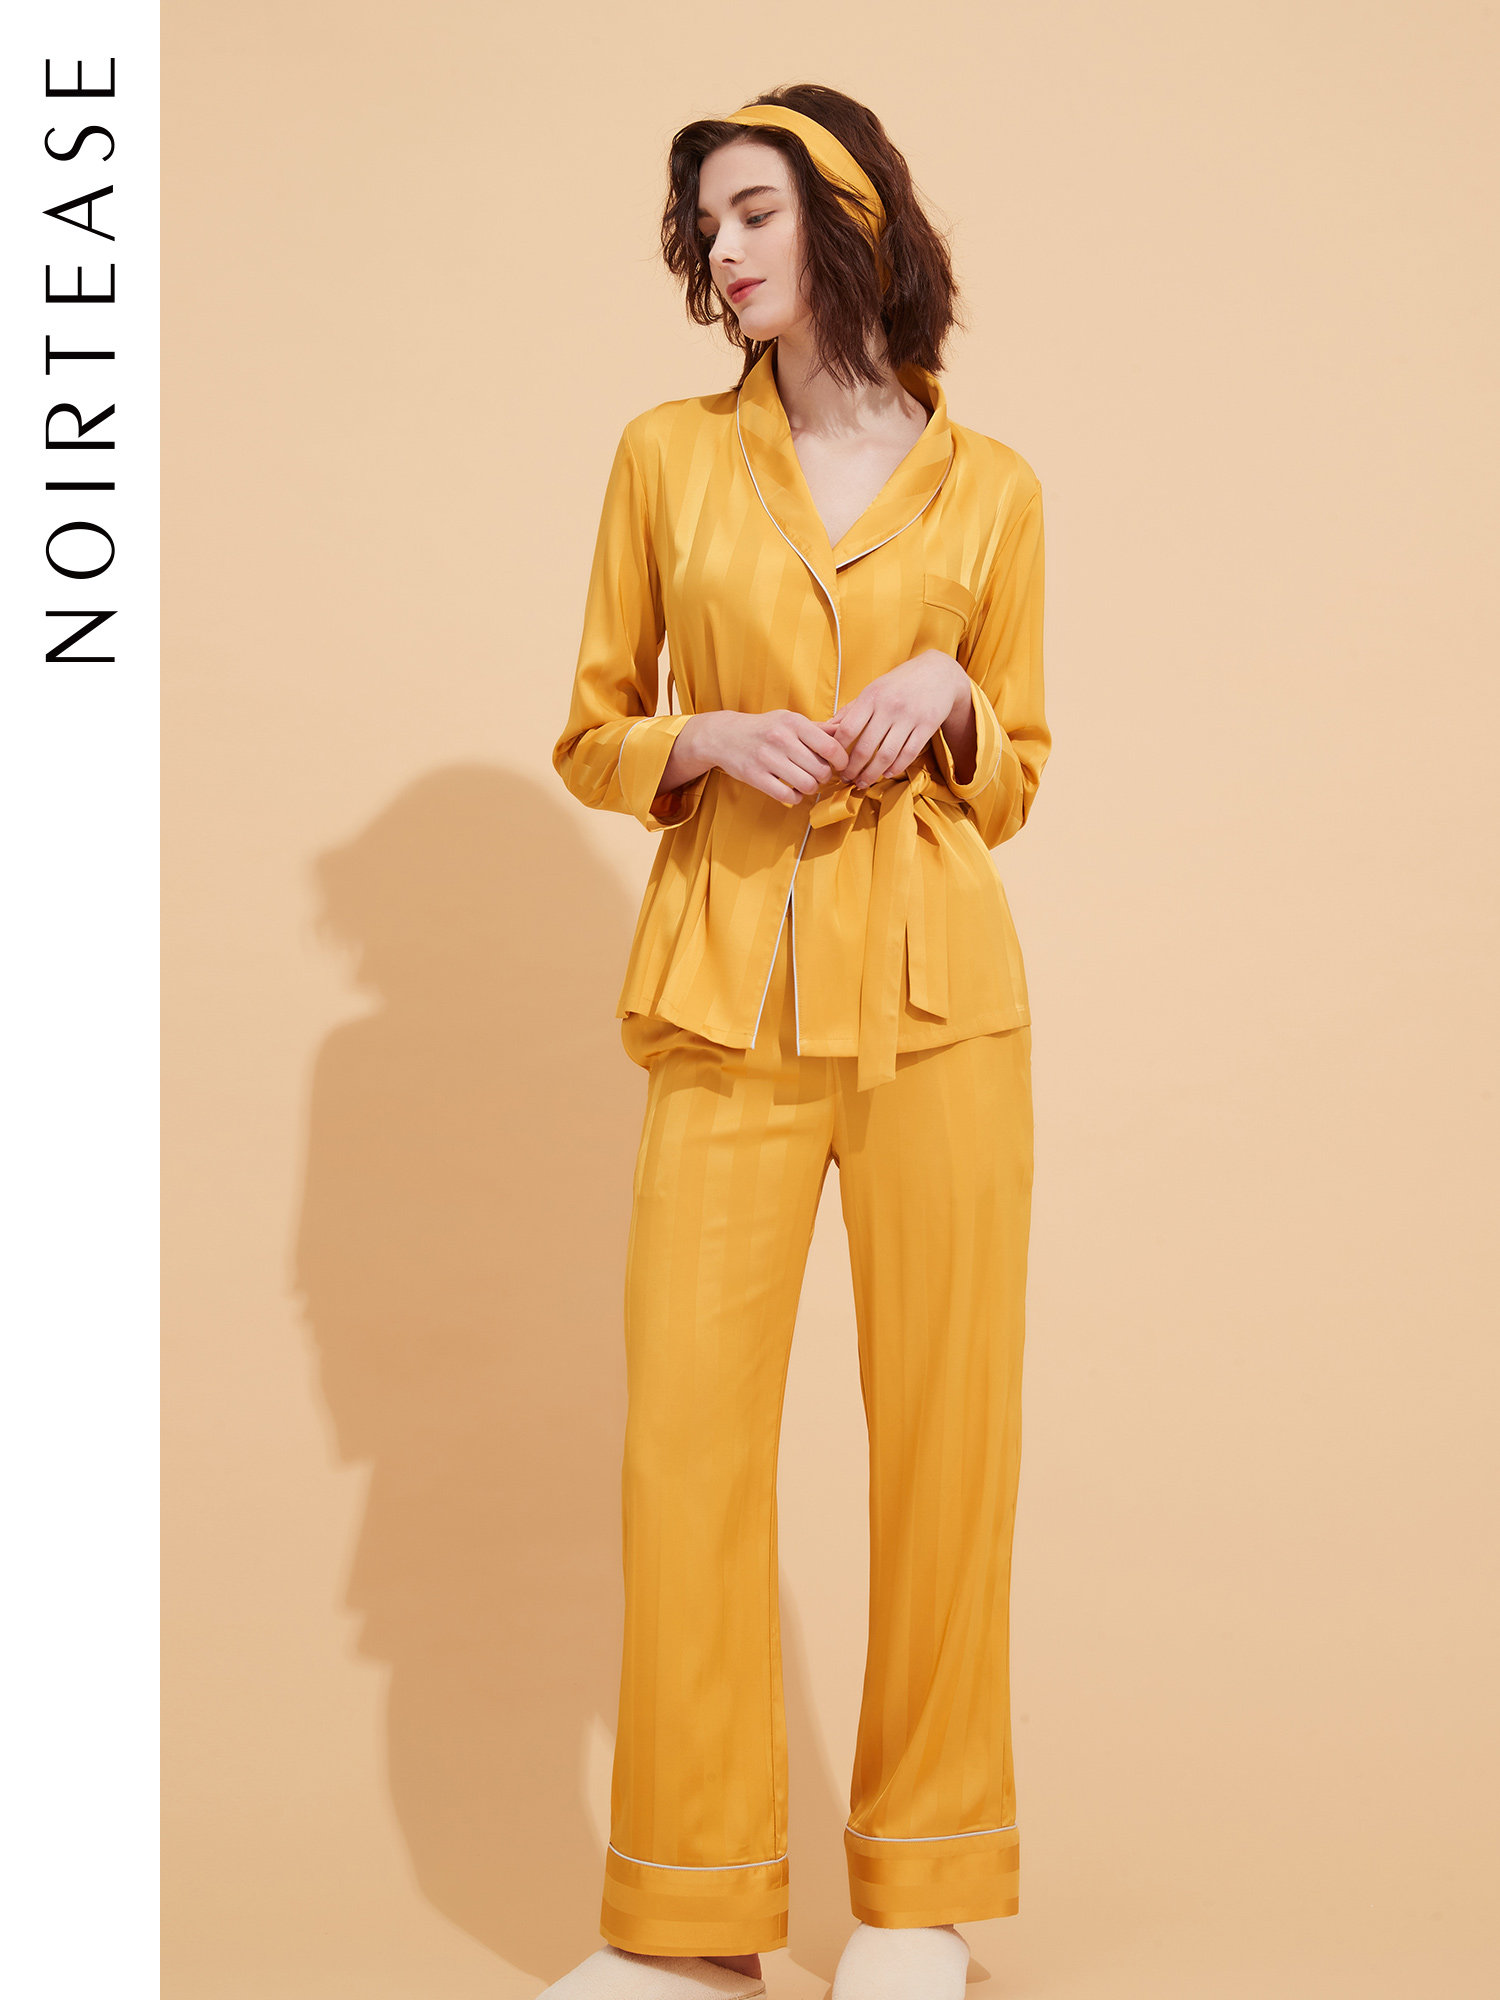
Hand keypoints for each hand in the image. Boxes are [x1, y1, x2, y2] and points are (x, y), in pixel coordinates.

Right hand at [680, 708, 849, 806]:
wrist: (724, 735)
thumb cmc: (763, 728)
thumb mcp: (789, 719)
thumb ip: (817, 728)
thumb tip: (845, 732)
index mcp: (793, 722)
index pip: (830, 747)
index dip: (842, 761)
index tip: (840, 765)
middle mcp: (781, 738)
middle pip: (821, 769)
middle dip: (826, 777)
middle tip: (820, 775)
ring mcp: (767, 758)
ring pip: (807, 784)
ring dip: (812, 788)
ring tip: (807, 783)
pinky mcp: (755, 776)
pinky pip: (787, 795)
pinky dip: (795, 797)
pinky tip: (792, 790)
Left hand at [827, 651, 970, 787]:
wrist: (939, 672)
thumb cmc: (900, 683)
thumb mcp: (874, 689)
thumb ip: (852, 709)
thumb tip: (828, 728)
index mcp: (872, 696)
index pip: (847, 729)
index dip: (838, 750)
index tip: (835, 761)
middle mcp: (889, 707)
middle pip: (865, 747)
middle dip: (853, 769)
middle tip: (847, 779)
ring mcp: (910, 717)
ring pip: (886, 755)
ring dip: (872, 774)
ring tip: (864, 782)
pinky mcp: (927, 726)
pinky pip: (909, 753)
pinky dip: (896, 767)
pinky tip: (887, 773)